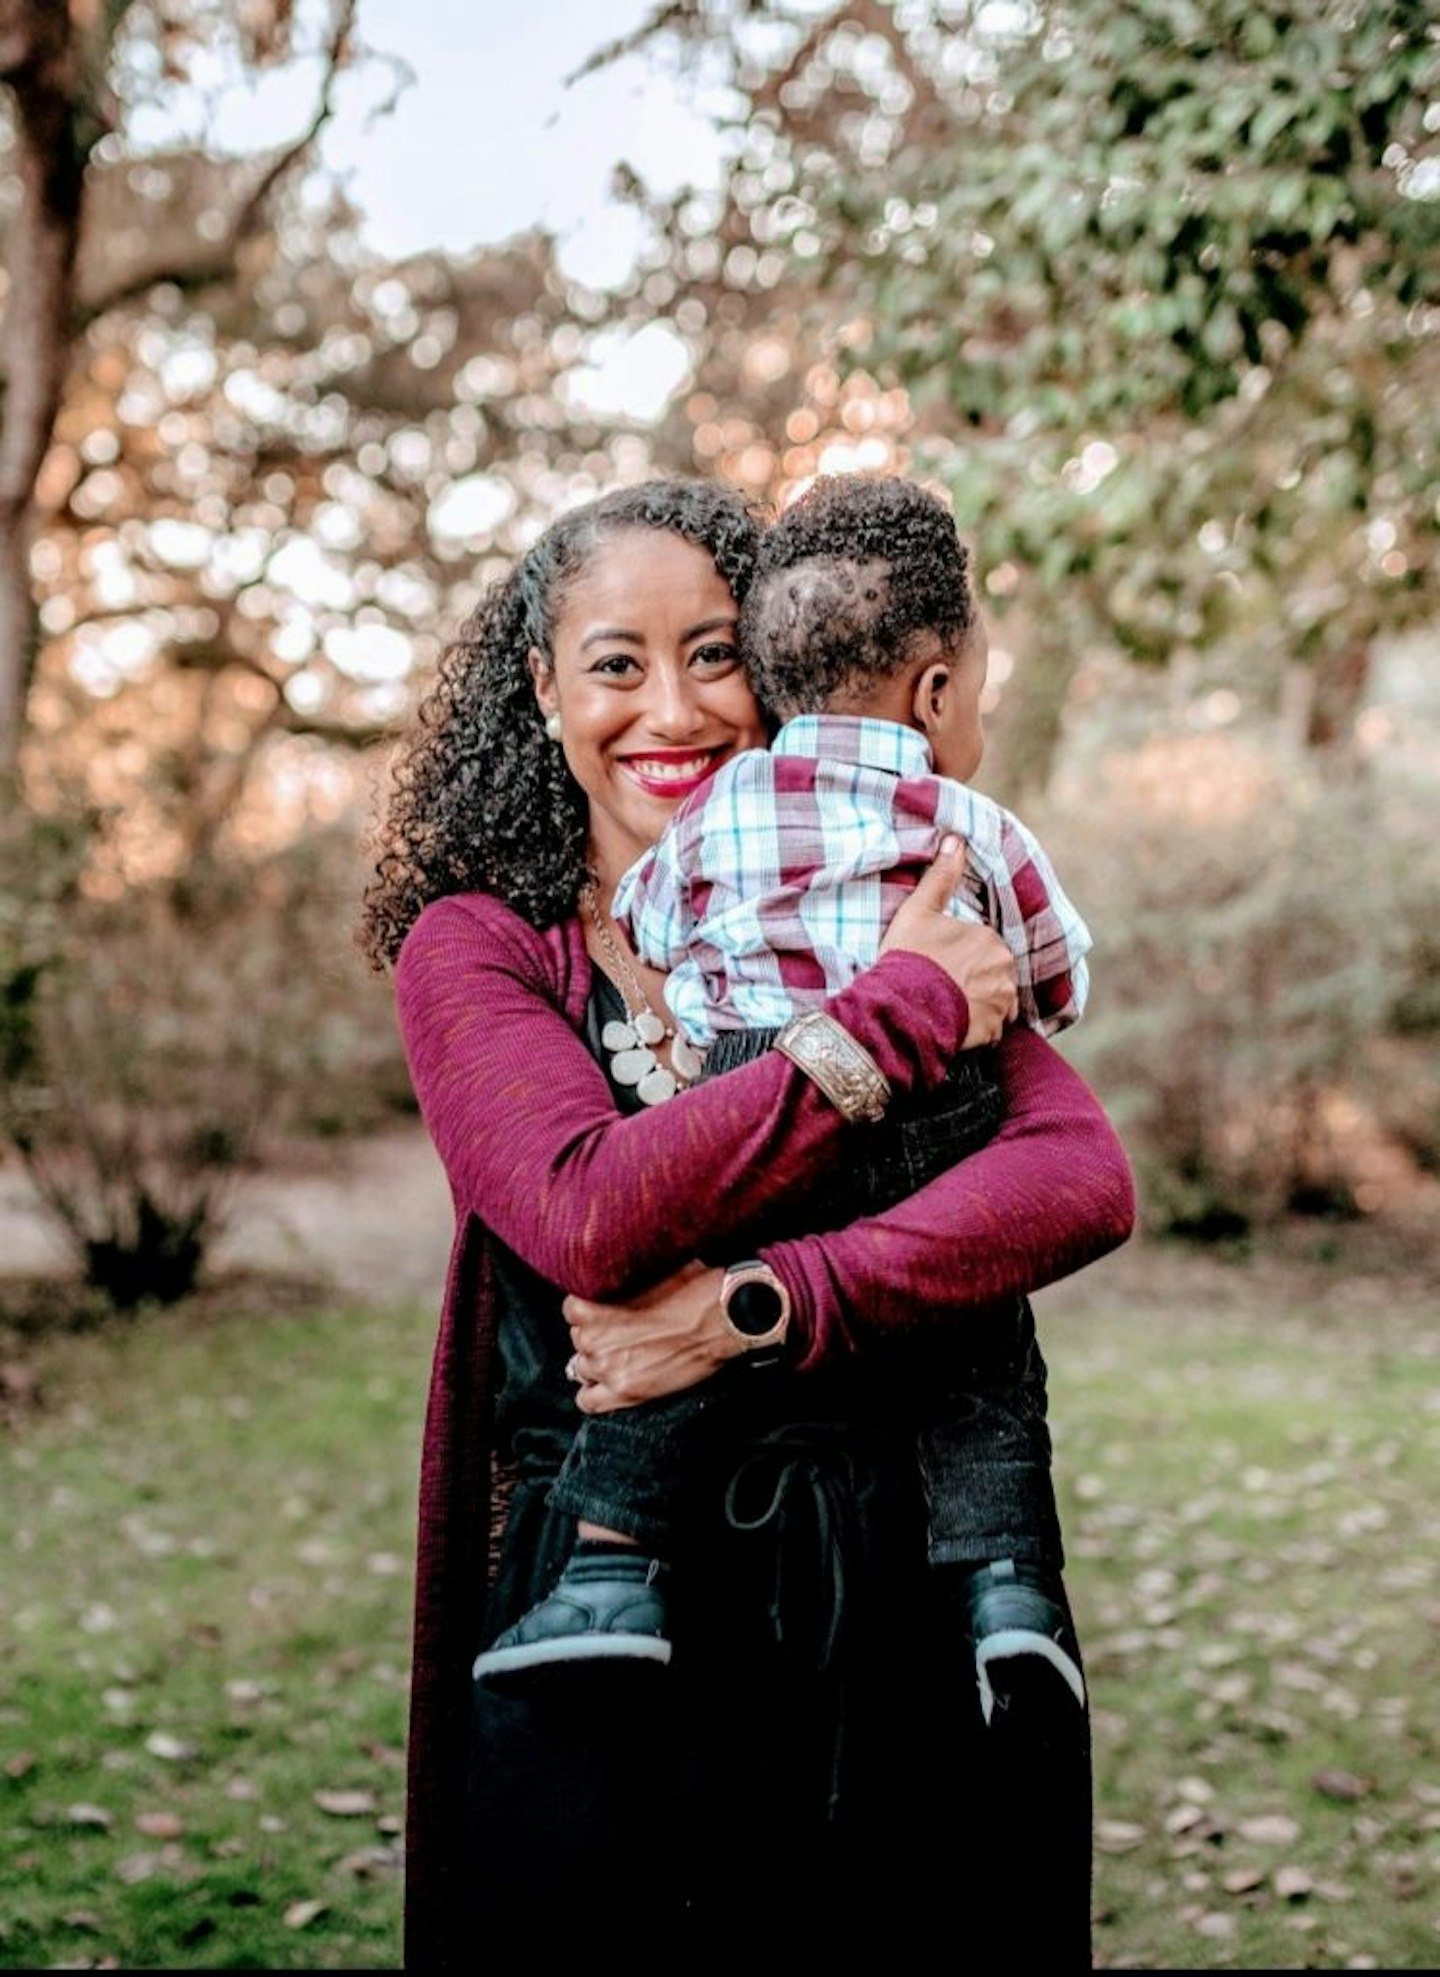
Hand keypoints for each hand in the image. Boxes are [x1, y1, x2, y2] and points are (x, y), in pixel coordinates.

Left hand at [562, 1259, 732, 1413]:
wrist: (724, 1318)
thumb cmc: (695, 1289)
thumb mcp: (654, 1269)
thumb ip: (626, 1280)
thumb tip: (622, 1275)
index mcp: (597, 1306)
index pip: (571, 1310)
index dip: (589, 1310)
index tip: (602, 1310)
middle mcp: (596, 1339)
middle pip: (578, 1339)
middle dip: (596, 1335)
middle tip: (620, 1332)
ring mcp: (609, 1368)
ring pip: (581, 1368)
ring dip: (597, 1361)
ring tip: (620, 1356)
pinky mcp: (627, 1392)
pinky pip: (588, 1401)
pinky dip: (593, 1394)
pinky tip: (606, 1384)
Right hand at [880, 834, 1018, 1045]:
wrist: (903, 1008)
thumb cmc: (909, 957)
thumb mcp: (918, 911)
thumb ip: (940, 877)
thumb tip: (956, 839)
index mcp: (990, 939)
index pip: (983, 947)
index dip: (961, 957)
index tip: (940, 965)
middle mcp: (1005, 970)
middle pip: (994, 974)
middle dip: (976, 980)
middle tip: (944, 987)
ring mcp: (1003, 1003)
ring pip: (997, 1001)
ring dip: (981, 1005)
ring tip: (950, 1008)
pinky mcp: (995, 1030)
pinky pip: (993, 1029)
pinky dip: (980, 1029)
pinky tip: (956, 1026)